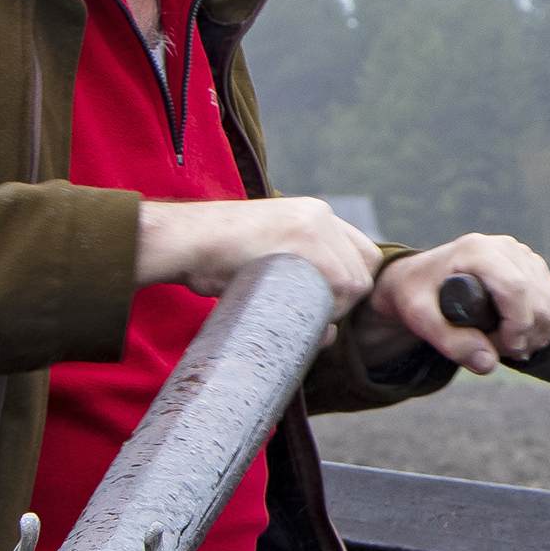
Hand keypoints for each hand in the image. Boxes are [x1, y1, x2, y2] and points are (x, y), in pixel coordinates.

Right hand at [133, 197, 381, 313]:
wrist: (185, 241)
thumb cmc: (212, 262)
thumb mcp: (264, 267)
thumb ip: (297, 286)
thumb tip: (328, 335)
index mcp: (312, 215)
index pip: (361, 255)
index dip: (349, 285)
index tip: (325, 303)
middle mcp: (320, 215)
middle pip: (364, 271)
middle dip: (344, 301)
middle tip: (306, 313)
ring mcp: (315, 224)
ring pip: (355, 283)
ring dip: (334, 308)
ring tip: (292, 310)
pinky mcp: (307, 238)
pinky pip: (342, 284)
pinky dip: (328, 307)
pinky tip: (294, 308)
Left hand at [367, 233, 549, 375]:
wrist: (421, 279)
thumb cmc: (417, 295)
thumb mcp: (420, 319)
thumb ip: (450, 342)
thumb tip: (488, 363)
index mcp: (478, 251)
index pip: (516, 288)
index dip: (517, 325)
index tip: (504, 349)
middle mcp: (506, 247)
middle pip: (539, 299)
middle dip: (526, 336)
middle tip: (497, 351)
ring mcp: (523, 256)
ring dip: (537, 335)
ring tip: (505, 345)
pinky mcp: (534, 268)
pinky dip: (544, 329)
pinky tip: (520, 337)